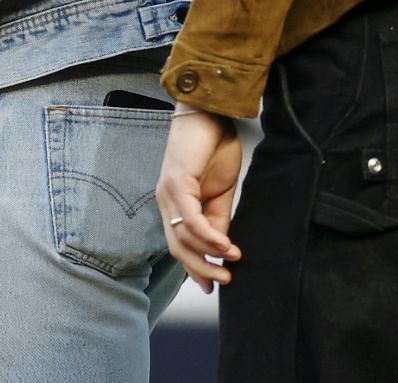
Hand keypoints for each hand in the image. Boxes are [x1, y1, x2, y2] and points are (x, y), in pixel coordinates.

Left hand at [156, 105, 242, 291]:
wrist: (210, 113)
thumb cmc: (214, 146)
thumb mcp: (221, 191)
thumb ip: (218, 218)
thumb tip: (222, 247)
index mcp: (174, 204)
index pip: (180, 244)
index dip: (196, 267)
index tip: (213, 285)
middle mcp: (165, 201)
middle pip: (177, 246)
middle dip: (201, 268)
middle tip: (224, 281)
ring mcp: (167, 192)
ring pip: (182, 236)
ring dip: (209, 254)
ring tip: (233, 261)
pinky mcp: (176, 182)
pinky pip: (190, 218)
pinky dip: (208, 235)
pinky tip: (225, 245)